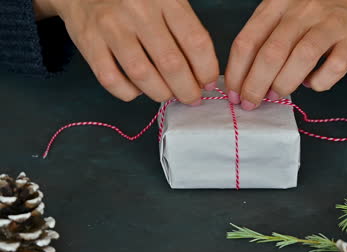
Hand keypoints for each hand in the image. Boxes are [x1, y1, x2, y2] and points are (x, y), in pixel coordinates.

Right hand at [35, 0, 218, 103]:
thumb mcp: (166, 1)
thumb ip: (184, 31)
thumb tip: (201, 73)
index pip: (196, 41)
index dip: (206, 70)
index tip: (207, 83)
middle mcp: (138, 10)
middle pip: (171, 63)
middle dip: (186, 90)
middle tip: (191, 97)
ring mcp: (111, 26)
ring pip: (142, 75)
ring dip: (160, 93)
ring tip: (166, 94)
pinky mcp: (89, 41)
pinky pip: (111, 79)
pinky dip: (128, 92)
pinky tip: (137, 90)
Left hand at [225, 0, 346, 109]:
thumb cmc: (311, 14)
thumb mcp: (281, 16)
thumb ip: (263, 40)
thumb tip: (243, 82)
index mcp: (277, 4)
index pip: (247, 41)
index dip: (236, 72)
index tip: (233, 94)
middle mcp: (302, 10)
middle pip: (272, 52)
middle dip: (256, 85)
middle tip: (250, 102)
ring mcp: (329, 24)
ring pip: (302, 58)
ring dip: (284, 84)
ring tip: (276, 95)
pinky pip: (334, 68)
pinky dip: (319, 82)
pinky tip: (312, 84)